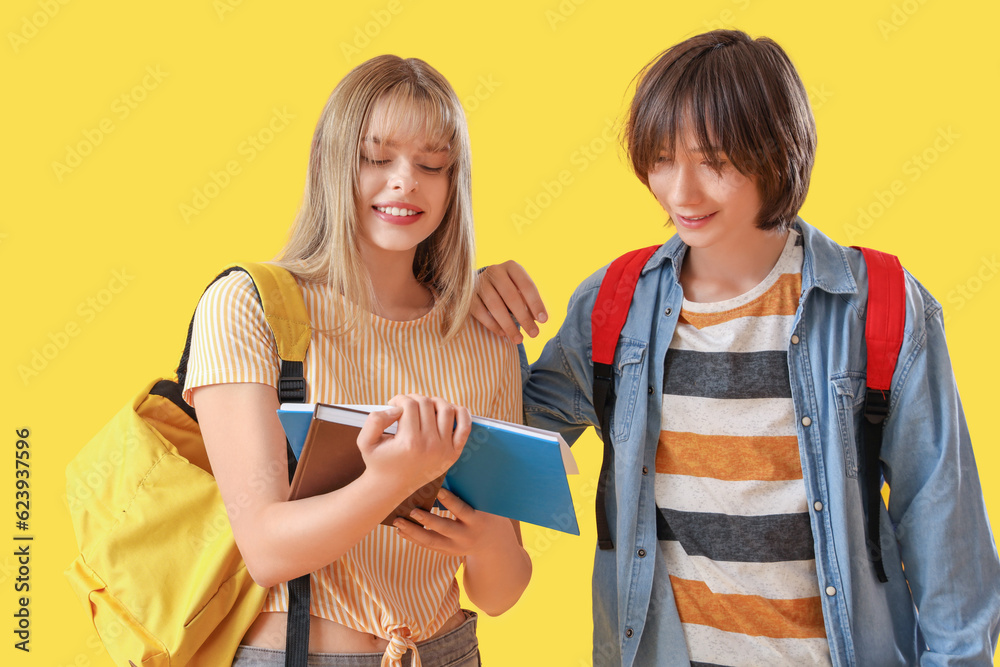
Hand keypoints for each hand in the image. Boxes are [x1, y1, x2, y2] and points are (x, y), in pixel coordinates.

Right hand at [356, 395, 471, 495]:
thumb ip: (374, 420)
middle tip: (406, 405)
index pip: (410, 405)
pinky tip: (451, 409)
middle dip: (414, 398)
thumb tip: (396, 407)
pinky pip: (465, 427)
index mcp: (409, 442)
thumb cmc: (378, 461)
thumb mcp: (365, 441)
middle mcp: (430, 445)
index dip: (399, 398)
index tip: (393, 404)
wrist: (391, 486)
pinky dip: (462, 413)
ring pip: (446, 409)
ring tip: (423, 406)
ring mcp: (444, 449)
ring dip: (434, 401)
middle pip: (427, 404)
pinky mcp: (453, 453)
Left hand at [394, 487, 517, 556]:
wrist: (491, 542)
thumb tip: (446, 471)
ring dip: (413, 532)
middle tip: (412, 510)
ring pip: (432, 541)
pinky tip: (401, 531)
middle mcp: (466, 535)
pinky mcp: (447, 552)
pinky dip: (413, 539)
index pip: (462, 510)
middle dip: (427, 520)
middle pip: (445, 528)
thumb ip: (468, 493)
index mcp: (477, 521)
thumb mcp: (483, 505)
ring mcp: (456, 547)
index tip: (437, 489)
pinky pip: (428, 546)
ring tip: (398, 522)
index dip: (450, 501)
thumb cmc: (484, 514)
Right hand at [472, 261, 546, 342]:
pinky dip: (492, 324)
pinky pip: (480, 311)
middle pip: (511, 296)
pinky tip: (502, 333)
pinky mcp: (468, 295)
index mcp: (512, 267)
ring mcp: (480, 282)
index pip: (527, 285)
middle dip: (524, 317)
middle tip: (534, 334)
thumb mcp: (520, 290)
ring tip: (518, 340)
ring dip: (508, 325)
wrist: (482, 284)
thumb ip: (529, 302)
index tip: (544, 321)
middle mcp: (495, 271)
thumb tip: (539, 319)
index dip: (536, 303)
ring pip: (495, 305)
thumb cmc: (508, 289)